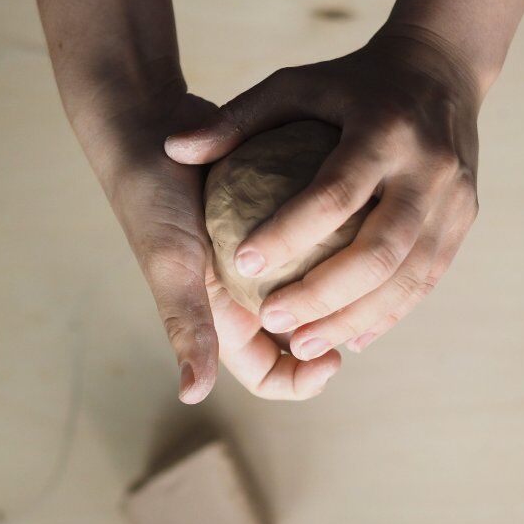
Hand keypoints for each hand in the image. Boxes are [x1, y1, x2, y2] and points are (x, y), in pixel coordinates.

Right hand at [98, 87, 341, 402]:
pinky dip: (344, 241)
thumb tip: (193, 394)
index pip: (269, 374)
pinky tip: (371, 227)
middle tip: (363, 315)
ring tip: (373, 276)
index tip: (333, 359)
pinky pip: (323, 242)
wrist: (150, 128)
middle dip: (336, 335)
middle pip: (304, 339)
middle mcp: (247, 298)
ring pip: (319, 291)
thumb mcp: (172, 263)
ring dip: (345, 290)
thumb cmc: (152, 198)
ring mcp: (267, 260)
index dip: (302, 380)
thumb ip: (187, 325)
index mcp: (221, 322)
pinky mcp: (282, 221)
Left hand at [164, 24, 481, 359]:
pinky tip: (350, 337)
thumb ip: (234, 121)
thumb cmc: (349, 83)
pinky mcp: (465, 219)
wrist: (443, 67)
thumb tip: (173, 150)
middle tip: (275, 323)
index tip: (242, 263)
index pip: (334, 193)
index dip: (288, 233)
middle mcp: (429, 167)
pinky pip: (427, 278)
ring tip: (306, 345)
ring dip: (357, 318)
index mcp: (384, 129)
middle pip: (379, 250)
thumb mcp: (293, 86)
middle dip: (324, 295)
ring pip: (407, 276)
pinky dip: (390, 312)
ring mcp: (455, 197)